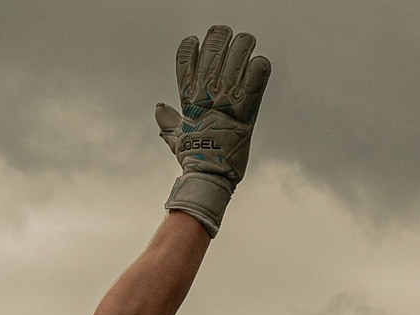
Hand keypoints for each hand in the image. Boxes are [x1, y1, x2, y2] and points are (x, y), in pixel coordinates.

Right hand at [153, 24, 272, 233]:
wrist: (210, 177)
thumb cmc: (194, 159)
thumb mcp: (176, 138)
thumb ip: (169, 122)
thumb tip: (159, 108)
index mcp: (188, 100)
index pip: (184, 63)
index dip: (190, 48)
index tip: (195, 41)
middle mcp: (206, 96)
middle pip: (212, 52)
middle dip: (219, 38)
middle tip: (226, 33)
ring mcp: (226, 100)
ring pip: (236, 58)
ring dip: (242, 46)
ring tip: (246, 41)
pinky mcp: (247, 109)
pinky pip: (256, 79)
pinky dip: (259, 69)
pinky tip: (259, 63)